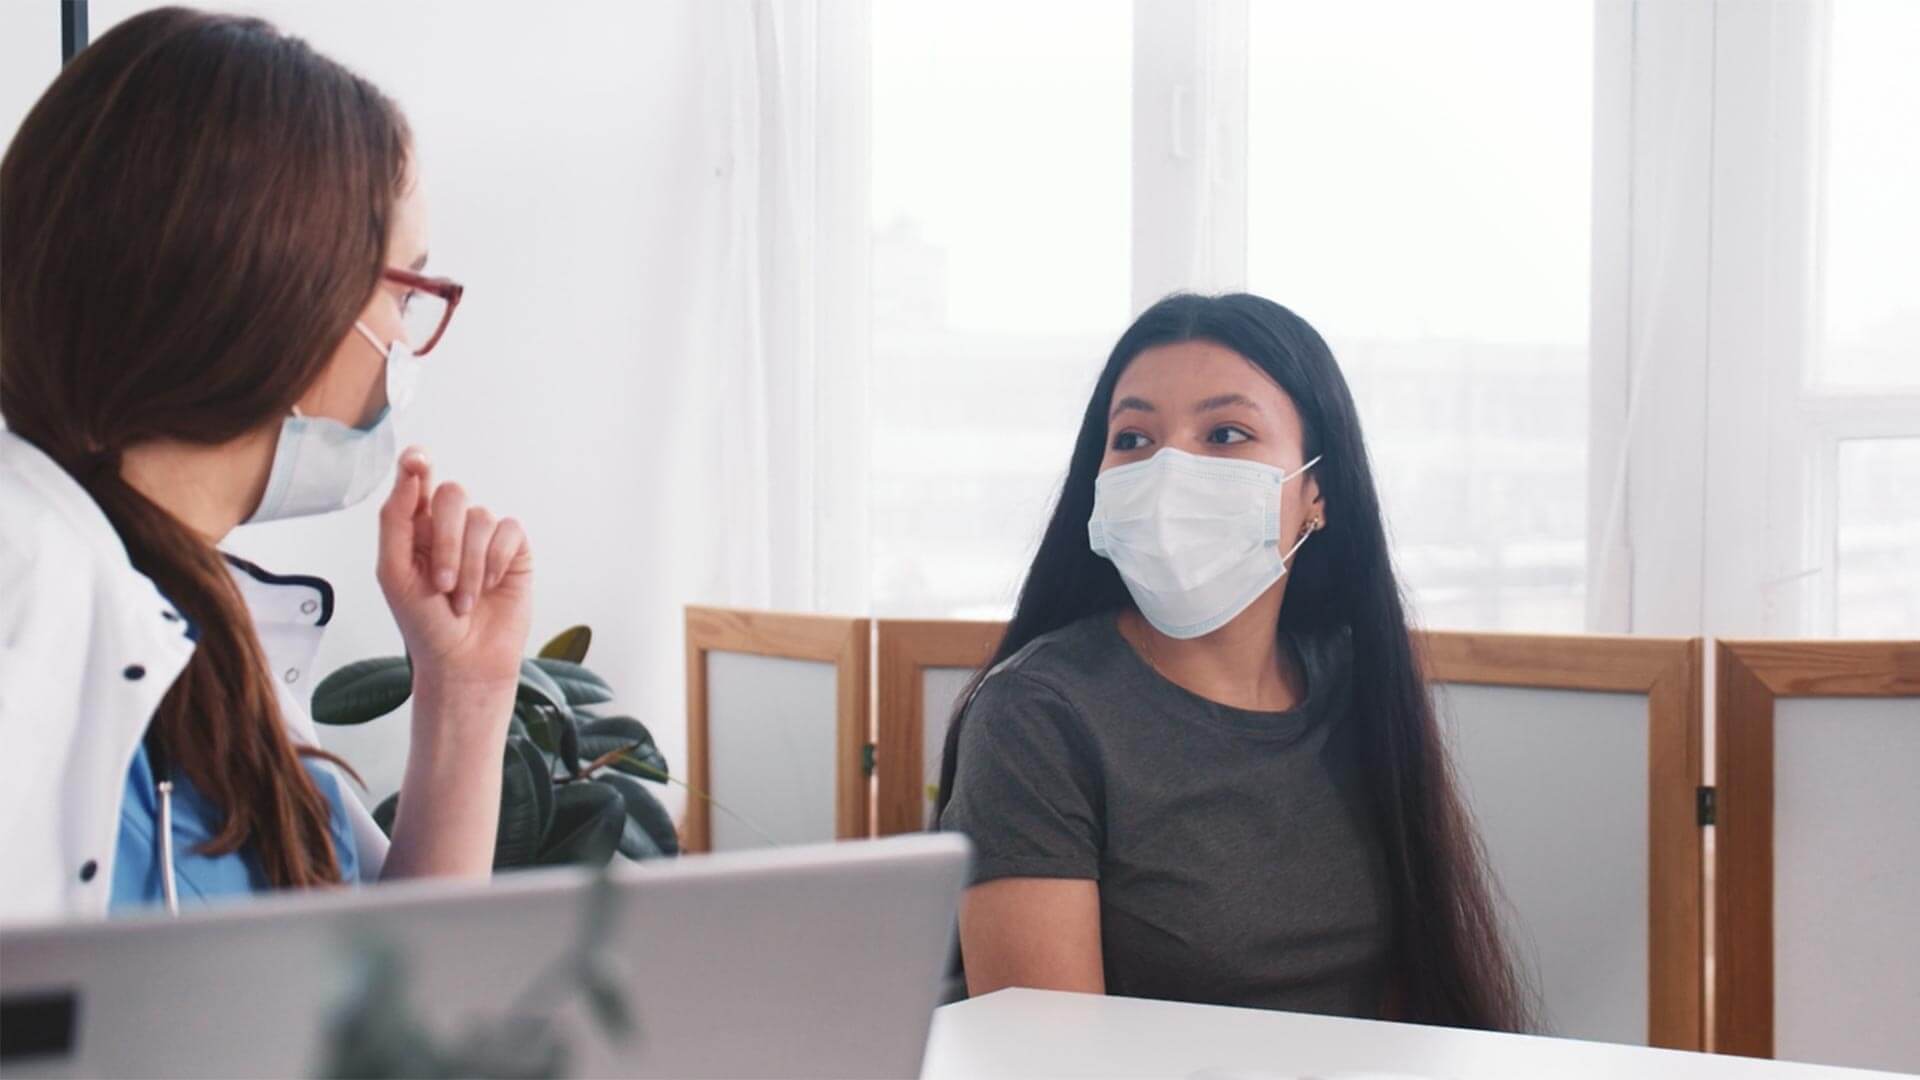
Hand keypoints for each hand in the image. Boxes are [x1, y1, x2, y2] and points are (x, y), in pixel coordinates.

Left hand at [377, 447, 532, 692]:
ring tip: (463, 599)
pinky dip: (496, 562)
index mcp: (415, 526)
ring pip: (481, 519)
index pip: (417, 478)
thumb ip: (396, 519)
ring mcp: (484, 537)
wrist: (463, 660)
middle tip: (442, 584)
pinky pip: (509, 532)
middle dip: (446, 541)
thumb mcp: (393, 573)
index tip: (418, 460)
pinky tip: (491, 586)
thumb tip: (411, 474)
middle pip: (452, 495)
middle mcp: (450, 525)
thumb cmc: (423, 623)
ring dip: (470, 565)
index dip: (417, 462)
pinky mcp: (514, 550)